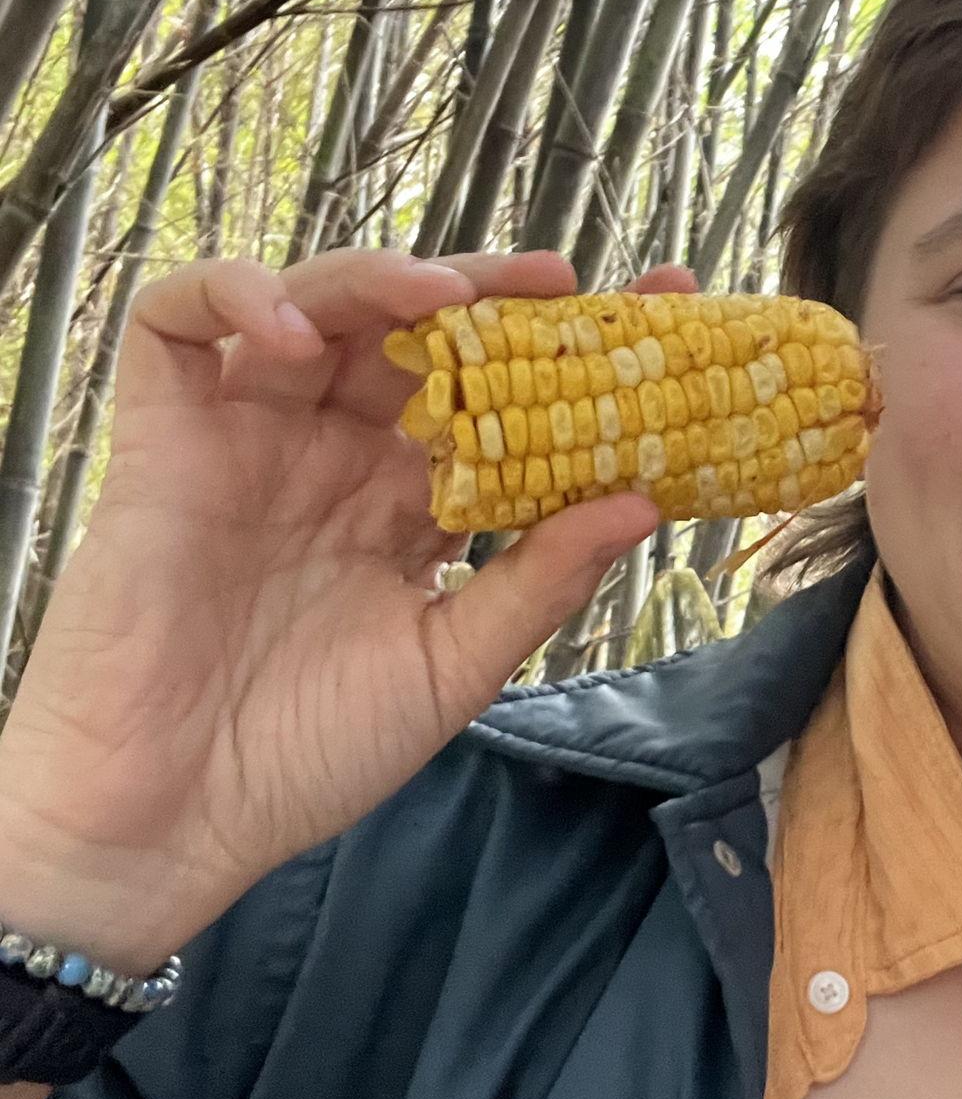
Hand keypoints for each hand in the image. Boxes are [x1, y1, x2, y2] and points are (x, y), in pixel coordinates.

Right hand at [0, 248, 696, 972]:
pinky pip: (176, 327)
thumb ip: (539, 580)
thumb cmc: (313, 753)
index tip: (661, 306)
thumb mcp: (454, 665)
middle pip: (415, 334)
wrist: (173, 819)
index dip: (572, 351)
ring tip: (434, 295)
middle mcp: (338, 455)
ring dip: (375, 280)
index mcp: (413, 503)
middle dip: (487, 292)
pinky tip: (292, 338)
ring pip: (313, 305)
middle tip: (557, 282)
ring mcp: (251, 438)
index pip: (501, 398)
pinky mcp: (162, 438)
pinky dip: (232, 297)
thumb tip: (643, 502)